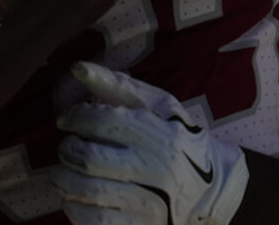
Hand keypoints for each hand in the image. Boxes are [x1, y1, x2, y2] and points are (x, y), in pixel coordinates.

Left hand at [54, 62, 247, 224]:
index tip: (67, 120)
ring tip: (64, 173)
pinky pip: (96, 222)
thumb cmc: (179, 138)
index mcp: (159, 133)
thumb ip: (116, 85)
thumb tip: (77, 69)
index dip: (75, 117)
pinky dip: (76, 210)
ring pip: (88, 192)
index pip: (103, 121)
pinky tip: (75, 198)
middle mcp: (155, 168)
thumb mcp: (158, 105)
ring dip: (65, 181)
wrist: (213, 189)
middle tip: (67, 147)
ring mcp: (150, 202)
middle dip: (67, 150)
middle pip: (89, 159)